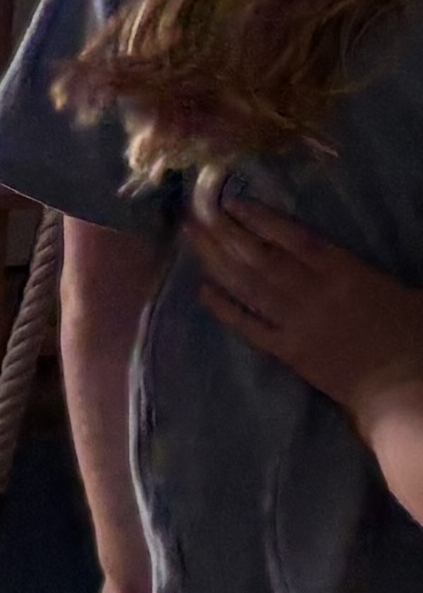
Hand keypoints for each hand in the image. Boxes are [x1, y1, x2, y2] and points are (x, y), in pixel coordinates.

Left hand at [192, 189, 422, 430]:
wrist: (407, 390)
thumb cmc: (417, 337)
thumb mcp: (402, 291)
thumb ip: (367, 271)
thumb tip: (346, 253)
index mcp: (347, 273)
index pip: (296, 239)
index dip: (263, 219)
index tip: (234, 203)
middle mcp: (314, 293)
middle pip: (262, 257)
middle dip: (226, 232)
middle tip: (196, 211)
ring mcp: (297, 323)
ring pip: (248, 286)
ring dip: (216, 261)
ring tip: (191, 238)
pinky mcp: (288, 353)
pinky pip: (250, 328)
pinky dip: (225, 309)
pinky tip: (203, 291)